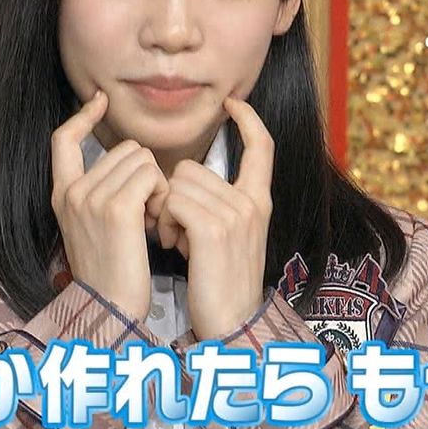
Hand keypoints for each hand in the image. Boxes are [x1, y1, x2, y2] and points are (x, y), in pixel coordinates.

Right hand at [50, 90, 168, 320]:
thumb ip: (101, 196)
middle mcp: (71, 192)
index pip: (63, 139)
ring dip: (158, 187)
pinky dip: (163, 197)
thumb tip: (131, 167)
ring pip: (142, 159)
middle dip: (145, 174)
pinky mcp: (116, 208)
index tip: (100, 102)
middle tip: (147, 213)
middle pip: (124, 148)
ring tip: (151, 222)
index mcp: (61, 196)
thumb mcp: (92, 230)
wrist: (110, 310)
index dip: (82, 117)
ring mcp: (91, 198)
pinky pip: (152, 176)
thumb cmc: (111, 275)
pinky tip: (158, 225)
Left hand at [159, 97, 273, 339]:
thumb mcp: (233, 238)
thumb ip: (221, 207)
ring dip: (166, 213)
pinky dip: (164, 223)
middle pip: (193, 167)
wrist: (232, 325)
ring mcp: (235, 214)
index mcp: (259, 201)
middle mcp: (252, 202)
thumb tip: (186, 182)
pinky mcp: (213, 229)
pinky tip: (173, 247)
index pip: (263, 146)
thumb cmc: (222, 285)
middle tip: (179, 232)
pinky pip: (173, 202)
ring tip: (177, 242)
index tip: (232, 104)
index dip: (248, 120)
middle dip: (174, 196)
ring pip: (177, 183)